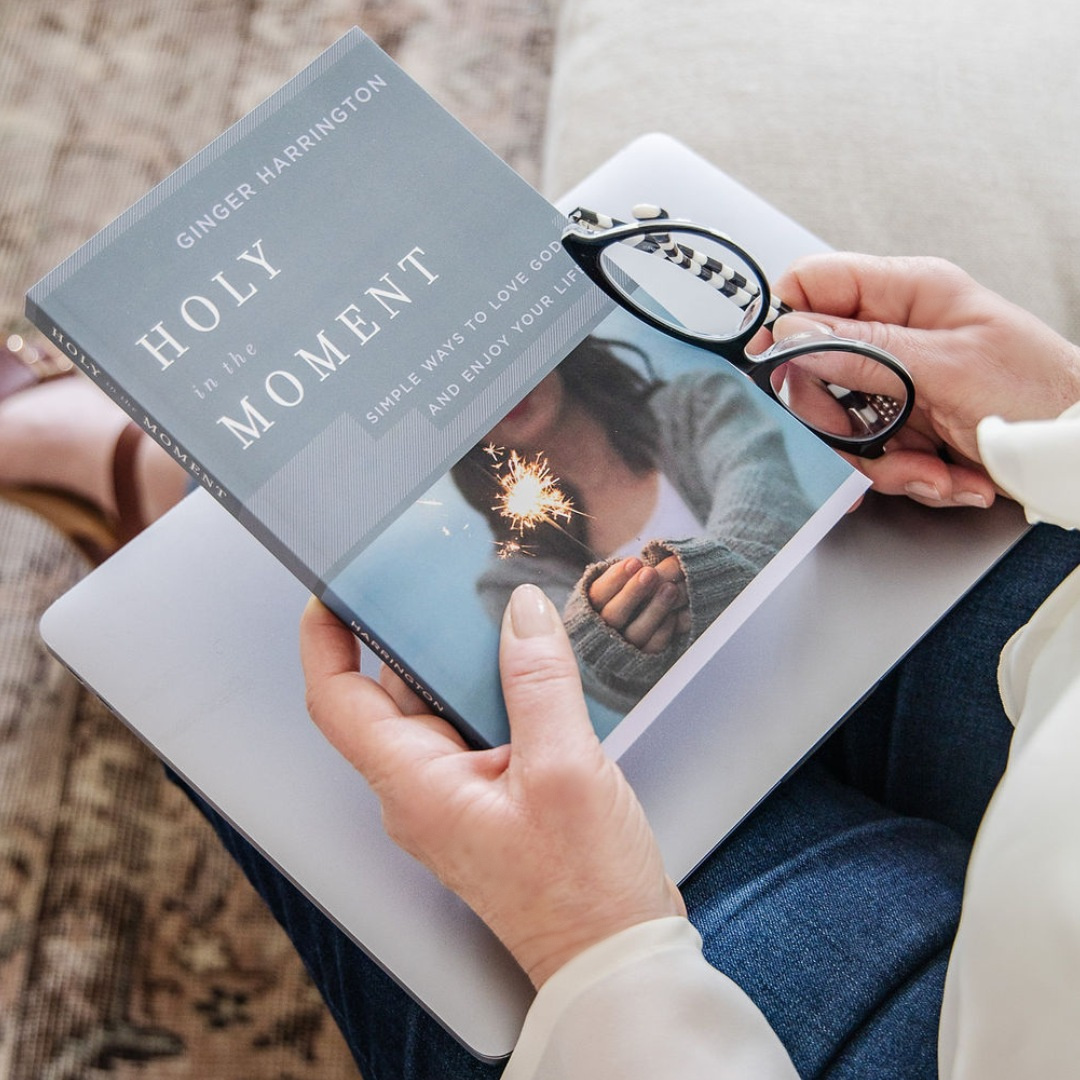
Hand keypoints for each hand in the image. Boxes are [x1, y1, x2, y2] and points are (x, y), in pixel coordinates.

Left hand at [300, 587, 684, 987]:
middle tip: (445, 581)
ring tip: (501, 612)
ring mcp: (456, 798)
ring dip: (463, 663)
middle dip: (412, 635)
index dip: (325, 640)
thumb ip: (538, 681)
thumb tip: (521, 610)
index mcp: (414, 786)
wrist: (613, 957)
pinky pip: (476, 731)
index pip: (337, 700)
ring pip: (440, 710)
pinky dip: (496, 692)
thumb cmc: (583, 888)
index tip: (335, 591)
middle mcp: (422, 791)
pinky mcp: (491, 800)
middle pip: (392, 695)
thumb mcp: (565, 769)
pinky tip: (537, 668)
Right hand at [586, 554, 689, 652]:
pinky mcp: (641, 661)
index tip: (634, 562)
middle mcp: (601, 632)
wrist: (624, 635)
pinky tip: (674, 615)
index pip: (598, 594)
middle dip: (633, 592)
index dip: (615, 578)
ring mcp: (622, 649)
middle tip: (650, 572)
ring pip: (635, 633)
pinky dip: (664, 630)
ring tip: (670, 589)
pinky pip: (652, 648)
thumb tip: (641, 562)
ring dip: (654, 609)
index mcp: (588, 609)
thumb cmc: (623, 597)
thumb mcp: (616, 584)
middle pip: (613, 615)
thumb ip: (625, 573)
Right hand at [773, 254, 1079, 508]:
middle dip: (841, 420)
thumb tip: (791, 336)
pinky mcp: (908, 425)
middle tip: (867, 437)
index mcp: (907, 293)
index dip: (785, 323)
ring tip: (933, 469)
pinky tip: (950, 476)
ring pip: (841, 423)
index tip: (776, 368)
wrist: (1074, 452)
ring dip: (882, 462)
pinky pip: (872, 455)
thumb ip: (863, 351)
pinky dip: (907, 477)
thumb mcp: (947, 369)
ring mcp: (900, 382)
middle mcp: (897, 334)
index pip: (814, 284)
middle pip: (817, 368)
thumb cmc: (1040, 393)